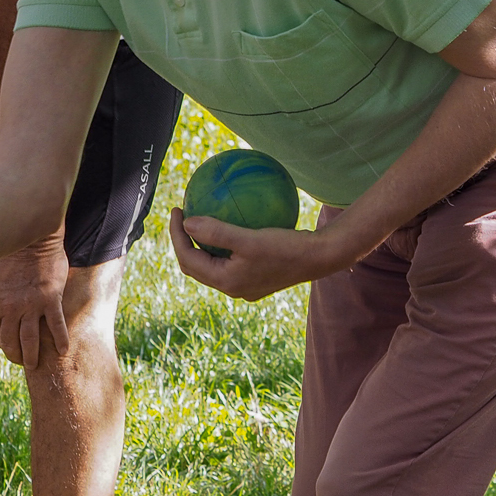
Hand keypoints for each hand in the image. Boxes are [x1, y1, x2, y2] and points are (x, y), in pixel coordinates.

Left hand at [0, 231, 70, 366]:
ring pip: (30, 341)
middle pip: (10, 342)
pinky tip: (63, 350)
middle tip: (23, 361)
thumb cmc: (14, 257)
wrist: (33, 240)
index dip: (1, 343)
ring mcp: (31, 305)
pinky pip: (56, 327)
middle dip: (15, 356)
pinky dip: (60, 341)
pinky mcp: (50, 300)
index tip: (8, 345)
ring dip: (32, 357)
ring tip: (36, 365)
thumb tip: (2, 316)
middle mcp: (10, 308)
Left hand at [169, 209, 349, 300]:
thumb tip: (187, 222)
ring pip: (213, 262)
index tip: (177, 209)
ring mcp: (245, 283)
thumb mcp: (249, 238)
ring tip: (198, 218)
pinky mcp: (257, 275)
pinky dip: (223, 241)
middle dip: (184, 240)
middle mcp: (233, 287)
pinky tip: (230, 219)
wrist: (320, 258)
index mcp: (226, 282)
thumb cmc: (286, 247)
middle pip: (196, 264)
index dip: (176, 235)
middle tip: (182, 213)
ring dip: (202, 242)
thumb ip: (216, 231)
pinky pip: (231, 257)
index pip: (188, 259)